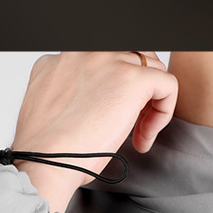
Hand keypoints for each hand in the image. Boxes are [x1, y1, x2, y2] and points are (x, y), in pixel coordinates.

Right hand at [10, 51, 177, 212]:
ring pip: (152, 70)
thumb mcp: (52, 106)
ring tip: (138, 134)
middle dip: (139, 89)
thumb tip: (91, 101)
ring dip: (151, 103)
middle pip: (131, 58)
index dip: (116, 88)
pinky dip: (163, 112)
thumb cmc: (46, 148)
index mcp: (66, 57)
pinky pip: (167, 85)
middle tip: (132, 123)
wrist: (45, 161)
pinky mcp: (131, 80)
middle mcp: (87, 51)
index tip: (110, 115)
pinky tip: (144, 137)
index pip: (107, 60)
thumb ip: (71, 91)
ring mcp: (109, 62)